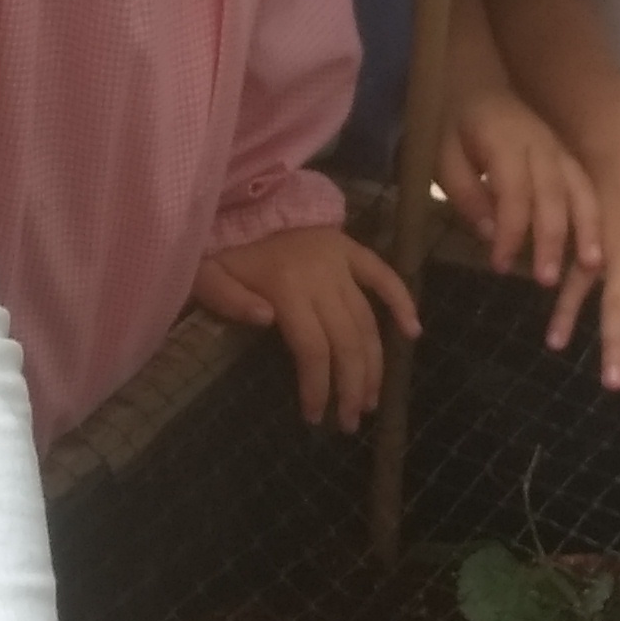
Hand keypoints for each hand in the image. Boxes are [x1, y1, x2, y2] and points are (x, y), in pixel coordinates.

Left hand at [195, 222, 421, 429]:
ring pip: (367, 320)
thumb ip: (229, 300)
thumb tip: (267, 321)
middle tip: (349, 421)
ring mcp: (341, 261)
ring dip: (373, 363)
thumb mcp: (206, 274)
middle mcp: (321, 275)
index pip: (312, 348)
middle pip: (346, 341)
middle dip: (350, 386)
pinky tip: (413, 332)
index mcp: (286, 285)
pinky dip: (401, 301)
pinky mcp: (351, 248)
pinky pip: (384, 275)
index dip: (318, 386)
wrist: (242, 198)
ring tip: (370, 399)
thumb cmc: (221, 247)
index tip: (315, 417)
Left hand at [439, 87, 603, 291]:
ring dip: (586, 230)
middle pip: (552, 195)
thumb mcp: (444, 158)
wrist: (480, 86)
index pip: (513, 192)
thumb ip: (465, 194)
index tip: (500, 265)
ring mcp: (560, 151)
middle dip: (551, 240)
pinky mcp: (570, 160)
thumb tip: (490, 233)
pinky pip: (588, 189)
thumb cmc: (458, 130)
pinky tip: (598, 248)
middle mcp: (541, 145)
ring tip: (591, 267)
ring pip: (580, 191)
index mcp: (505, 141)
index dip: (510, 231)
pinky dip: (596, 219)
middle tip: (546, 280)